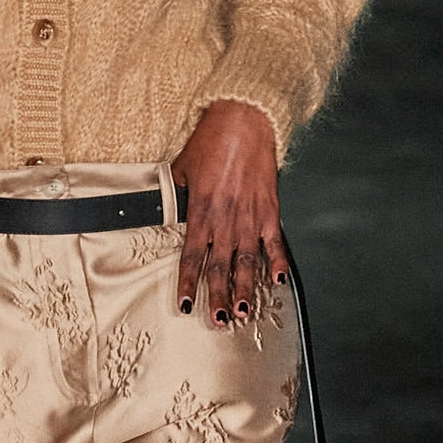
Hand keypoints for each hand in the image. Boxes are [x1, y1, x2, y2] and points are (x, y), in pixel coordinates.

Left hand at [170, 100, 288, 327]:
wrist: (244, 121)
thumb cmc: (211, 142)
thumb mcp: (181, 169)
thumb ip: (175, 195)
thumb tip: (164, 208)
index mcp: (200, 212)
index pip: (192, 257)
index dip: (189, 284)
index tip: (187, 306)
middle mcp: (225, 220)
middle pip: (219, 267)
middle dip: (219, 297)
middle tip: (219, 321)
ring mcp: (250, 217)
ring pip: (246, 262)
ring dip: (246, 289)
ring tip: (244, 312)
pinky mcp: (270, 211)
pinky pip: (275, 243)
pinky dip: (278, 263)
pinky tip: (278, 282)